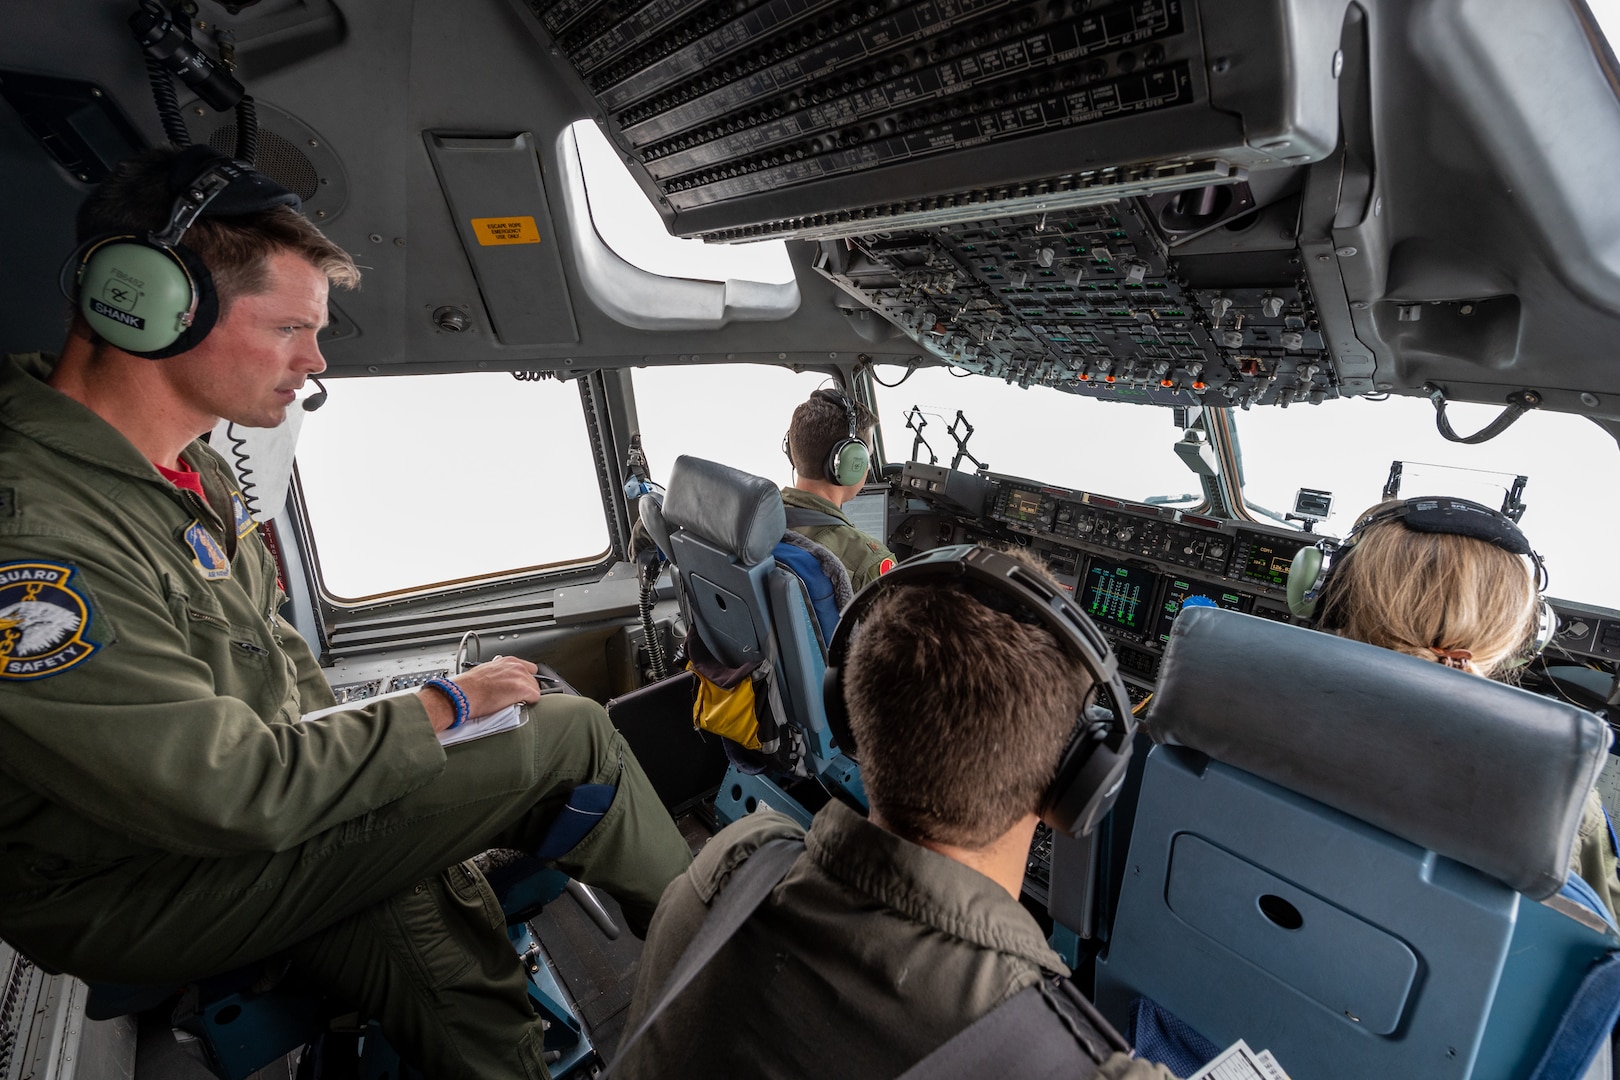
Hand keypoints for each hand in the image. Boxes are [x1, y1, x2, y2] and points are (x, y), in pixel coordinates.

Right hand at [418, 656, 541, 732]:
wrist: (462, 694)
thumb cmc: (468, 686)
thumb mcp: (485, 671)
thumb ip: (497, 672)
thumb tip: (499, 677)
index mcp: (507, 661)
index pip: (528, 668)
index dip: (525, 679)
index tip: (522, 686)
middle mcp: (515, 666)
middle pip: (533, 679)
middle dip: (527, 688)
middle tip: (517, 697)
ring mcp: (519, 677)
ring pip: (535, 688)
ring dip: (528, 696)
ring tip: (515, 702)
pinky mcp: (521, 689)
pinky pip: (535, 697)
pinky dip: (530, 703)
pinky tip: (520, 705)